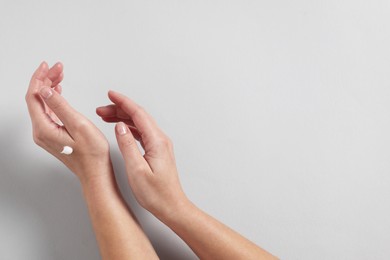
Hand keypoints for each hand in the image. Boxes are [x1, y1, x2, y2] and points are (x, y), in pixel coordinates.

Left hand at [26, 62, 109, 181]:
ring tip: (59, 75)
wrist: (96, 173)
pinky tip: (58, 91)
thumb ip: (60, 106)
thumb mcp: (78, 125)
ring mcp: (46, 134)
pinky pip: (47, 112)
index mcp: (44, 128)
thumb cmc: (92, 154)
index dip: (40, 78)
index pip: (34, 96)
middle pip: (37, 98)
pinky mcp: (53, 135)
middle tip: (57, 67)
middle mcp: (41, 132)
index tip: (48, 66)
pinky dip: (53, 98)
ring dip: (49, 87)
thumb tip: (46, 90)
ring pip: (42, 104)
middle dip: (46, 80)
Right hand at [96, 91, 186, 216]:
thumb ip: (128, 146)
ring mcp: (159, 145)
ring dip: (123, 118)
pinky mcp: (156, 151)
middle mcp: (160, 140)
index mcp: (156, 141)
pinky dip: (129, 128)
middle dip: (119, 109)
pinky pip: (141, 132)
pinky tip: (120, 129)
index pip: (138, 114)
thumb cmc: (156, 193)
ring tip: (105, 117)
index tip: (110, 94)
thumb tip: (120, 127)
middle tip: (101, 109)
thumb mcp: (137, 170)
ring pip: (139, 124)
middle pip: (138, 116)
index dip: (123, 102)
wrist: (171, 206)